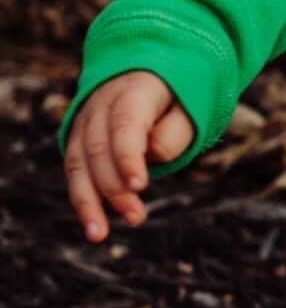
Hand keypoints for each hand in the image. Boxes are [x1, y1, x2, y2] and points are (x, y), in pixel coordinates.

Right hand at [63, 70, 193, 242]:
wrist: (150, 72)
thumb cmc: (177, 99)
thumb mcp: (189, 109)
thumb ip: (173, 133)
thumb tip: (150, 156)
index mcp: (134, 90)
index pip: (126, 124)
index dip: (128, 155)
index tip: (139, 185)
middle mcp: (102, 103)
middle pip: (99, 148)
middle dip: (115, 187)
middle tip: (136, 217)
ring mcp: (85, 120)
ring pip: (78, 162)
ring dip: (89, 201)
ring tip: (100, 235)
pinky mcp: (78, 137)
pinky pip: (74, 170)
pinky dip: (82, 199)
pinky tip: (93, 226)